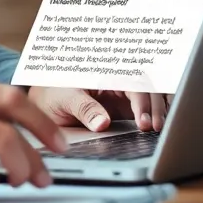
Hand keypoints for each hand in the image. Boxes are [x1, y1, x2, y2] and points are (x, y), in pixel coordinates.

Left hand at [28, 87, 171, 131]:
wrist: (44, 102)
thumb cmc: (52, 94)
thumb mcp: (65, 99)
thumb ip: (84, 109)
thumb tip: (103, 123)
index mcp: (106, 73)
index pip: (133, 83)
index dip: (142, 101)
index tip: (143, 121)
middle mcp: (118, 81)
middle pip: (147, 88)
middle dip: (154, 107)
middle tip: (154, 128)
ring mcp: (123, 94)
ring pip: (151, 96)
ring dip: (158, 110)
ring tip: (159, 130)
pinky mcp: (124, 108)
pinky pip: (145, 108)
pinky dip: (154, 115)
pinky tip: (157, 127)